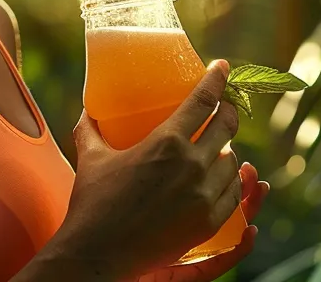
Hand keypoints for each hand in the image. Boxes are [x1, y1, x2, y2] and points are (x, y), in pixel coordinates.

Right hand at [46, 60, 244, 279]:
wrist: (99, 253)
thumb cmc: (93, 204)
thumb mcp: (91, 158)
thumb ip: (91, 128)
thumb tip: (87, 109)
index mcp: (166, 142)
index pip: (203, 100)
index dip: (216, 80)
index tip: (222, 68)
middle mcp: (192, 164)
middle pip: (226, 127)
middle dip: (229, 111)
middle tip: (225, 106)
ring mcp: (203, 195)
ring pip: (232, 162)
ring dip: (228, 150)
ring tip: (219, 147)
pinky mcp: (208, 222)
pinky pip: (232, 195)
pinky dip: (230, 183)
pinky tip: (224, 179)